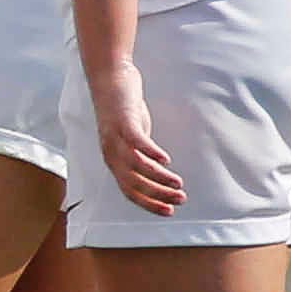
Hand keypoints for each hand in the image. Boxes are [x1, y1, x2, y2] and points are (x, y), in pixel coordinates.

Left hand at [90, 63, 185, 216]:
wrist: (110, 80)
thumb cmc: (123, 111)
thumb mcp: (132, 137)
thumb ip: (141, 154)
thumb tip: (159, 168)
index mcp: (114, 160)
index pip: (129, 191)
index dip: (149, 204)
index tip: (169, 212)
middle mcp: (111, 153)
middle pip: (133, 183)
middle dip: (158, 195)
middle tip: (180, 200)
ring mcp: (116, 137)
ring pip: (136, 166)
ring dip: (159, 177)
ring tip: (178, 183)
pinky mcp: (123, 121)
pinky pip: (136, 142)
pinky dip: (151, 152)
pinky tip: (167, 159)